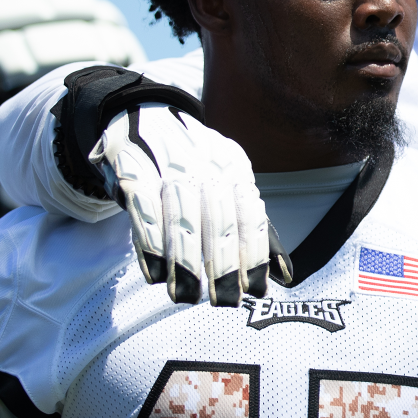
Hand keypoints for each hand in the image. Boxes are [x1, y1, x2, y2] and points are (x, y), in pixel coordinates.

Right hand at [88, 103, 290, 304]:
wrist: (141, 114)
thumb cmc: (192, 164)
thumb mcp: (228, 183)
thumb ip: (253, 226)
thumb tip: (285, 275)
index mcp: (234, 166)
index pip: (250, 214)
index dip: (254, 253)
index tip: (255, 291)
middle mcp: (205, 162)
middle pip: (219, 217)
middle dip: (222, 264)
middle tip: (224, 303)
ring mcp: (168, 162)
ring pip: (181, 215)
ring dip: (185, 260)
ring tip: (186, 297)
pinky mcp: (132, 166)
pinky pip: (143, 207)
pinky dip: (150, 243)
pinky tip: (155, 273)